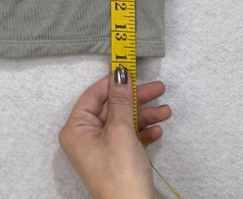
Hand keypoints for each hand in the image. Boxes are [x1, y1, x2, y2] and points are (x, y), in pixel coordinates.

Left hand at [58, 67, 171, 198]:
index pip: (93, 95)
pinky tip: (158, 131)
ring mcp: (101, 149)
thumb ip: (121, 100)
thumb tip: (120, 73)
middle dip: (135, 99)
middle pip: (111, 108)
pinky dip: (144, 133)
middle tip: (158, 88)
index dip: (113, 82)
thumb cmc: (120, 173)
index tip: (132, 70)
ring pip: (123, 123)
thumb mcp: (121, 131)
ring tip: (166, 111)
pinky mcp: (117, 160)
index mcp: (76, 129)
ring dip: (144, 116)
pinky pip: (129, 139)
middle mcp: (85, 137)